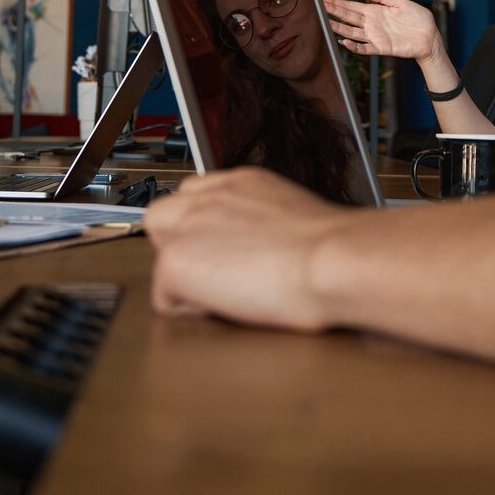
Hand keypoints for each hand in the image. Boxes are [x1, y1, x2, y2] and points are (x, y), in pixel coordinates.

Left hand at [147, 167, 352, 330]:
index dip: (205, 229)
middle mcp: (211, 196)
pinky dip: (190, 311)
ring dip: (181, 274)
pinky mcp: (175, 261)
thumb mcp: (298, 216)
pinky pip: (164, 298)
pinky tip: (226, 309)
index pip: (197, 195)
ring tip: (222, 294)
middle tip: (219, 275)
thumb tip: (266, 245)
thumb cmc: (334, 250)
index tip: (225, 250)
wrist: (335, 259)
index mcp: (243, 183)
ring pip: (159, 251)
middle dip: (181, 246)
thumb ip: (268, 222)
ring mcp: (188, 226)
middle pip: (164, 216)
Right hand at [324, 0, 441, 61]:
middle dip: (333, 12)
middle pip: (348, 17)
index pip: (352, 6)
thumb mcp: (400, 2)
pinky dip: (353, 46)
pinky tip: (344, 41)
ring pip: (351, 32)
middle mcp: (372, 24)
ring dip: (338, 28)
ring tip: (325, 22)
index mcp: (375, 11)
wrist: (430, 37)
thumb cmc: (418, 18)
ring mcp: (375, 36)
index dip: (338, 3)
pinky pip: (363, 48)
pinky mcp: (381, 48)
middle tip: (319, 6)